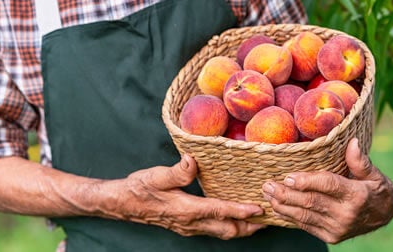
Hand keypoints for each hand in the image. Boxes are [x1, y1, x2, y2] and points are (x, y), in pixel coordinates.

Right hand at [106, 154, 265, 238]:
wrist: (123, 203)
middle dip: (249, 226)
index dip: (240, 210)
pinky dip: (230, 225)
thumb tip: (193, 160)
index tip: (259, 208)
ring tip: (258, 220)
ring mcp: (190, 226)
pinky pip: (214, 229)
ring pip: (222, 232)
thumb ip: (176, 171)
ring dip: (242, 228)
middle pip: (227, 230)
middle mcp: (191, 222)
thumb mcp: (156, 176)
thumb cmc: (139, 188)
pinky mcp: (187, 225)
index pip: (219, 211)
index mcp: (187, 209)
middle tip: (269, 218)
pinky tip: (234, 217)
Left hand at [261, 138, 392, 243]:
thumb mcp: (375, 174)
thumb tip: (353, 142)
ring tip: (267, 194)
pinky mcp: (331, 236)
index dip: (307, 181)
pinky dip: (289, 216)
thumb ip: (360, 161)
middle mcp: (346, 214)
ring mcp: (337, 228)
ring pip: (304, 216)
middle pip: (310, 202)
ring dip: (283, 205)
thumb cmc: (376, 190)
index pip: (328, 186)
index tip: (288, 176)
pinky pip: (306, 225)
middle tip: (268, 184)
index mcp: (357, 195)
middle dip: (286, 193)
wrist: (384, 217)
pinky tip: (277, 207)